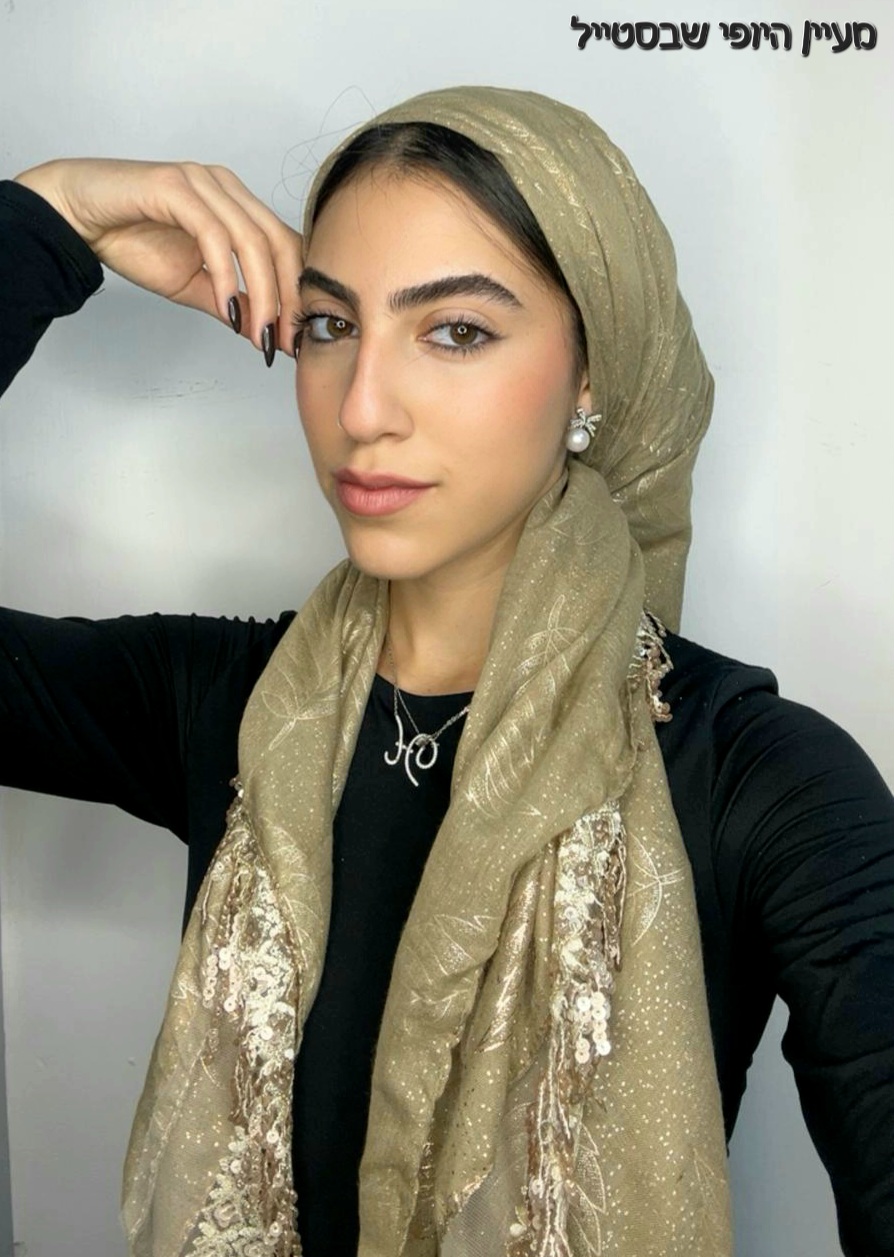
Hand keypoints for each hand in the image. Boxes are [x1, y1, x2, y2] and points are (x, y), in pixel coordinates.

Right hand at [14, 158, 301, 362]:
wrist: (77, 217)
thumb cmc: (131, 240)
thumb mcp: (191, 285)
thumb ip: (229, 302)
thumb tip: (263, 333)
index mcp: (237, 204)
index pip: (285, 246)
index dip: (296, 293)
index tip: (296, 339)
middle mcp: (226, 187)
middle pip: (278, 242)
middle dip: (288, 299)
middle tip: (285, 342)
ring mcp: (202, 182)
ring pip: (251, 240)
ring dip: (261, 294)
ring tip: (260, 334)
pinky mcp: (175, 186)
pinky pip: (213, 235)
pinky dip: (225, 276)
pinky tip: (227, 309)